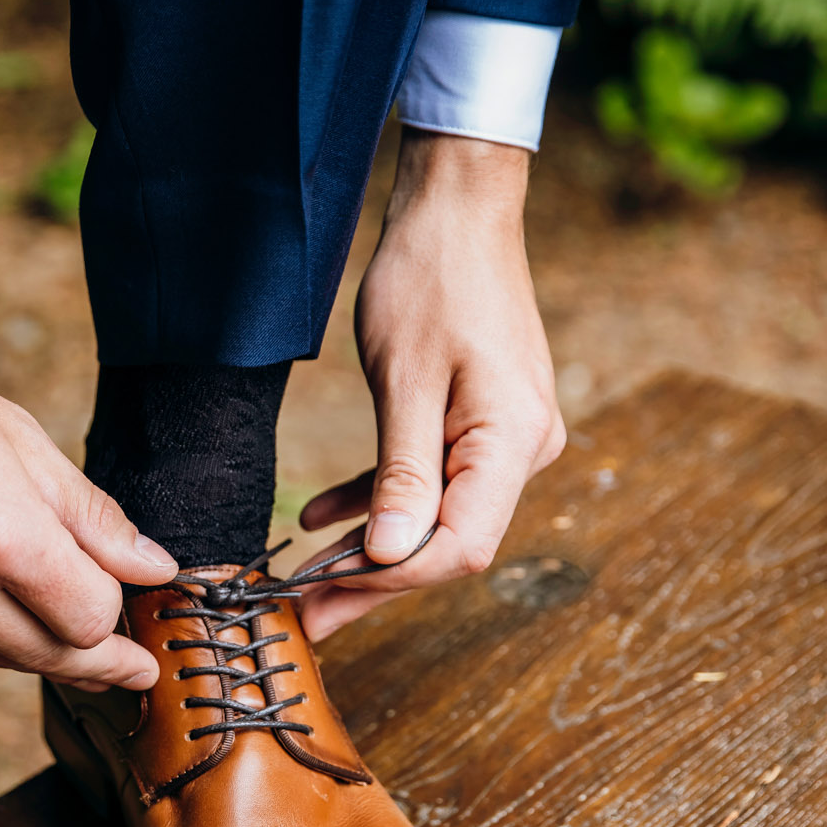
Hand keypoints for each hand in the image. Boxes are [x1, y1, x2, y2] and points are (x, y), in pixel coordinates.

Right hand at [0, 273, 178, 690]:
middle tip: (132, 667)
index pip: (88, 619)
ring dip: (34, 649)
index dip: (116, 613)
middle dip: (97, 659)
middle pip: (48, 657)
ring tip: (65, 638)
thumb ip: (90, 517)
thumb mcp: (17, 439)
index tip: (133, 608)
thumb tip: (151, 568)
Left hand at [296, 131, 563, 639]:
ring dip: (369, 549)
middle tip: (303, 614)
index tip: (324, 600)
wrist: (456, 212)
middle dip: (372, 579)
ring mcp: (504, 441)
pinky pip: (428, 483)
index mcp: (513, 443)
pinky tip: (320, 517)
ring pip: (433, 518)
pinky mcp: (479, 427)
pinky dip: (376, 503)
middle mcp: (523, 451)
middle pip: (447, 542)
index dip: (391, 582)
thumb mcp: (405, 380)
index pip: (458, 545)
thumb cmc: (430, 279)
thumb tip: (390, 555)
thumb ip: (401, 474)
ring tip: (304, 581)